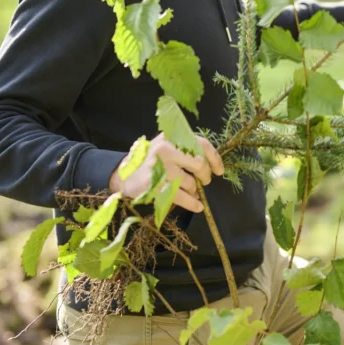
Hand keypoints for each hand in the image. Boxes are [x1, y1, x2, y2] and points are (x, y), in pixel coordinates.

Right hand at [109, 133, 223, 213]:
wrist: (124, 177)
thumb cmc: (151, 163)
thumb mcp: (166, 148)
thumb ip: (185, 150)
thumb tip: (210, 164)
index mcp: (170, 137)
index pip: (200, 143)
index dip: (214, 158)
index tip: (219, 170)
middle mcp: (165, 149)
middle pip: (198, 163)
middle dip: (205, 176)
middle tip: (205, 182)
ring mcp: (160, 168)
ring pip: (190, 182)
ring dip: (195, 191)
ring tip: (194, 193)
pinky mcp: (156, 186)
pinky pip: (182, 197)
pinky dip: (192, 203)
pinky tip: (197, 206)